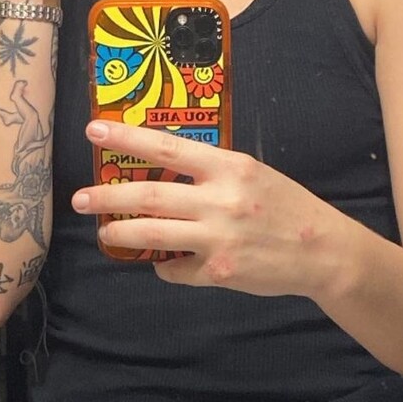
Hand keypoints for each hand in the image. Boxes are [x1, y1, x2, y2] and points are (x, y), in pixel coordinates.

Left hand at [72, 120, 342, 298]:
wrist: (322, 251)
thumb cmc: (286, 207)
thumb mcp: (252, 174)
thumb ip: (212, 172)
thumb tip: (161, 171)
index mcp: (229, 166)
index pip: (167, 146)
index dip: (127, 138)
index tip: (95, 130)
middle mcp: (220, 199)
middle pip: (147, 194)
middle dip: (106, 197)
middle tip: (80, 199)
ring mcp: (217, 237)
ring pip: (150, 235)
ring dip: (119, 234)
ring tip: (104, 233)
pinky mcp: (217, 271)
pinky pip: (174, 268)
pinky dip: (164, 265)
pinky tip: (166, 262)